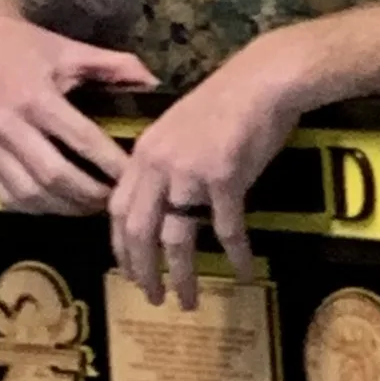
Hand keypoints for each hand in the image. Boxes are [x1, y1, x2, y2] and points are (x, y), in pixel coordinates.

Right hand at [0, 0, 156, 213]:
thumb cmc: (25, 47)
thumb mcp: (69, 49)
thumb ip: (113, 66)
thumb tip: (155, 83)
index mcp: (36, 97)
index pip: (82, 141)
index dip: (112, 164)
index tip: (134, 177)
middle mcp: (8, 124)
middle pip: (55, 177)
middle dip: (90, 195)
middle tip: (115, 201)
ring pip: (29, 194)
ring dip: (65, 208)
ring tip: (91, 206)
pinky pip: (6, 197)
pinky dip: (36, 209)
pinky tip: (58, 205)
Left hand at [108, 29, 312, 305]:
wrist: (262, 80)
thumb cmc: (226, 102)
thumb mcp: (178, 128)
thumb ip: (163, 162)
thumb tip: (161, 200)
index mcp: (144, 153)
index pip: (117, 209)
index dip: (120, 246)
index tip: (128, 271)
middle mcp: (159, 165)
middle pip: (139, 232)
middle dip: (142, 272)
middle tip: (151, 297)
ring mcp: (190, 173)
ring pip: (176, 239)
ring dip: (181, 276)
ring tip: (187, 300)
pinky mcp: (225, 179)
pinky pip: (226, 229)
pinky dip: (236, 255)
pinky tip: (244, 271)